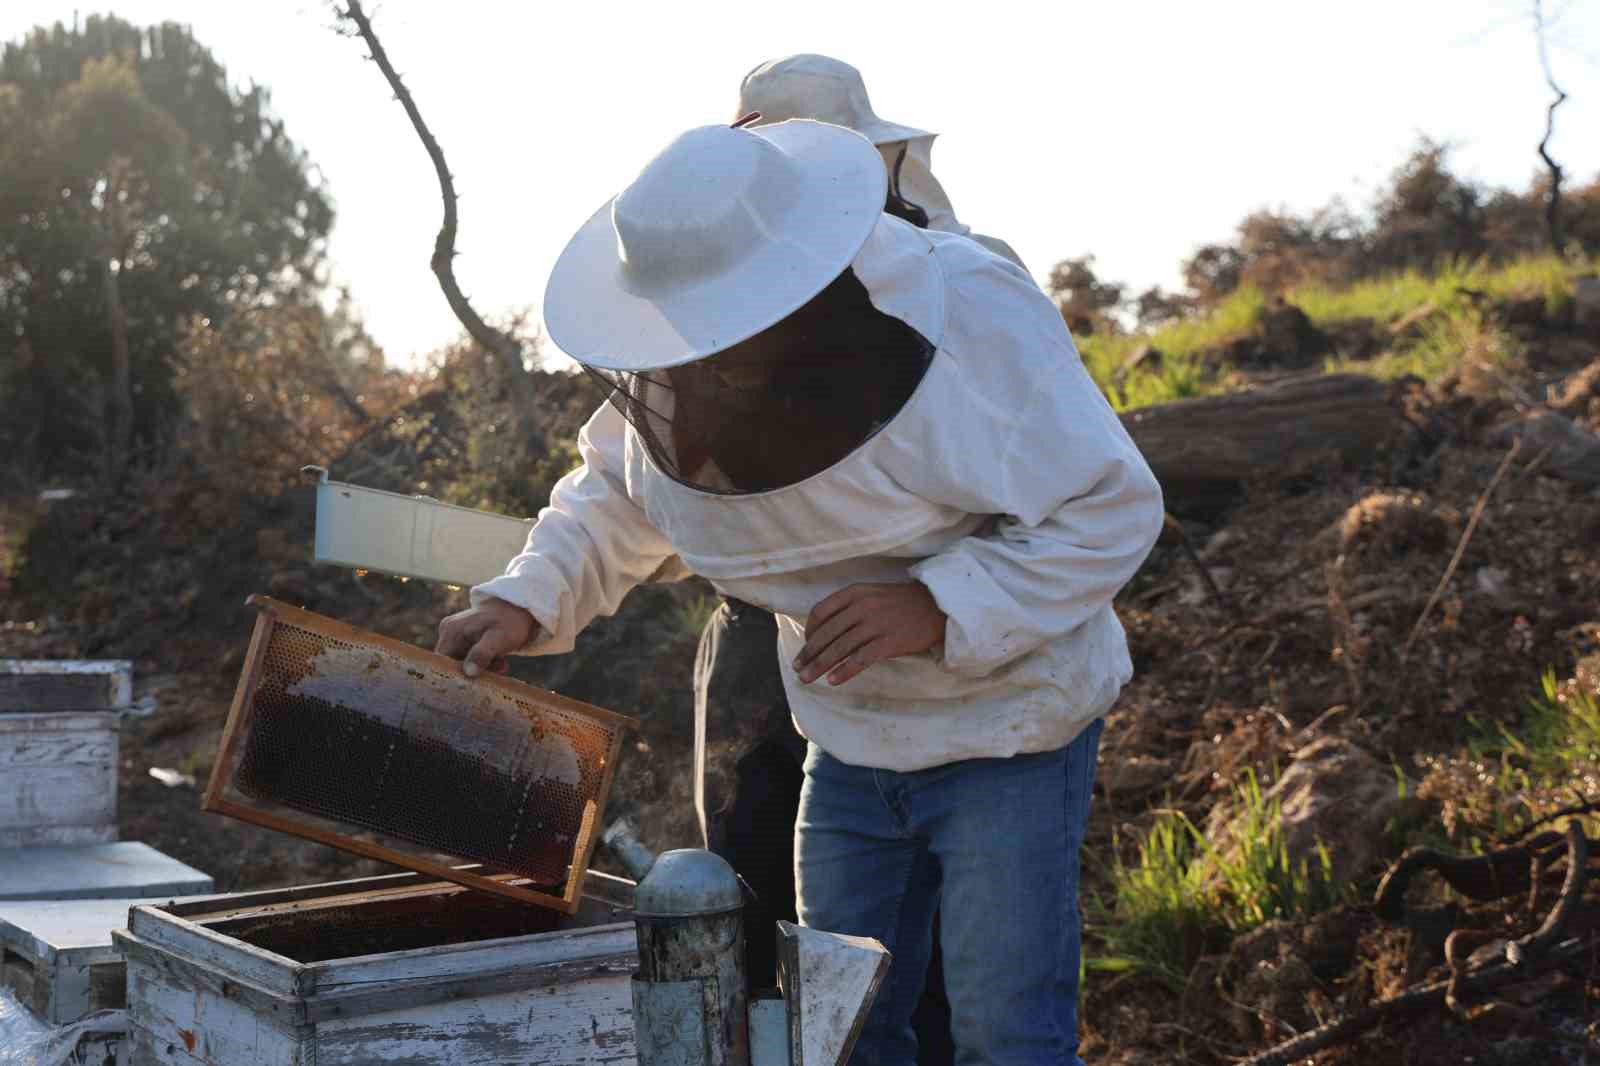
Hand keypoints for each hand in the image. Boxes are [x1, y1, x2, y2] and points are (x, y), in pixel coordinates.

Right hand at [435, 597, 538, 677]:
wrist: (522, 608)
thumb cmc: (510, 621)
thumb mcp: (498, 638)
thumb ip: (482, 654)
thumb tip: (468, 672)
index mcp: (452, 630)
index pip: (442, 661)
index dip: (453, 675)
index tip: (470, 685)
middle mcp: (450, 631)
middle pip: (452, 662)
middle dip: (472, 672)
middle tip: (494, 674)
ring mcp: (457, 635)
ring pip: (463, 661)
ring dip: (482, 668)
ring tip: (501, 666)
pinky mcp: (466, 639)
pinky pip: (470, 656)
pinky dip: (484, 662)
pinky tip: (500, 662)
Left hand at [794, 582, 946, 686]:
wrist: (938, 606)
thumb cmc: (902, 602)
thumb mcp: (872, 594)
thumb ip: (850, 606)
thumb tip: (824, 630)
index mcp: (855, 592)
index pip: (820, 612)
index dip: (808, 632)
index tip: (805, 646)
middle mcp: (862, 606)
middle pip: (826, 633)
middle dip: (808, 653)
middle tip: (797, 669)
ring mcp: (876, 624)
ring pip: (839, 648)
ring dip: (819, 665)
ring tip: (806, 679)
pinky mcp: (889, 642)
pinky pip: (860, 659)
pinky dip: (844, 671)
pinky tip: (833, 681)